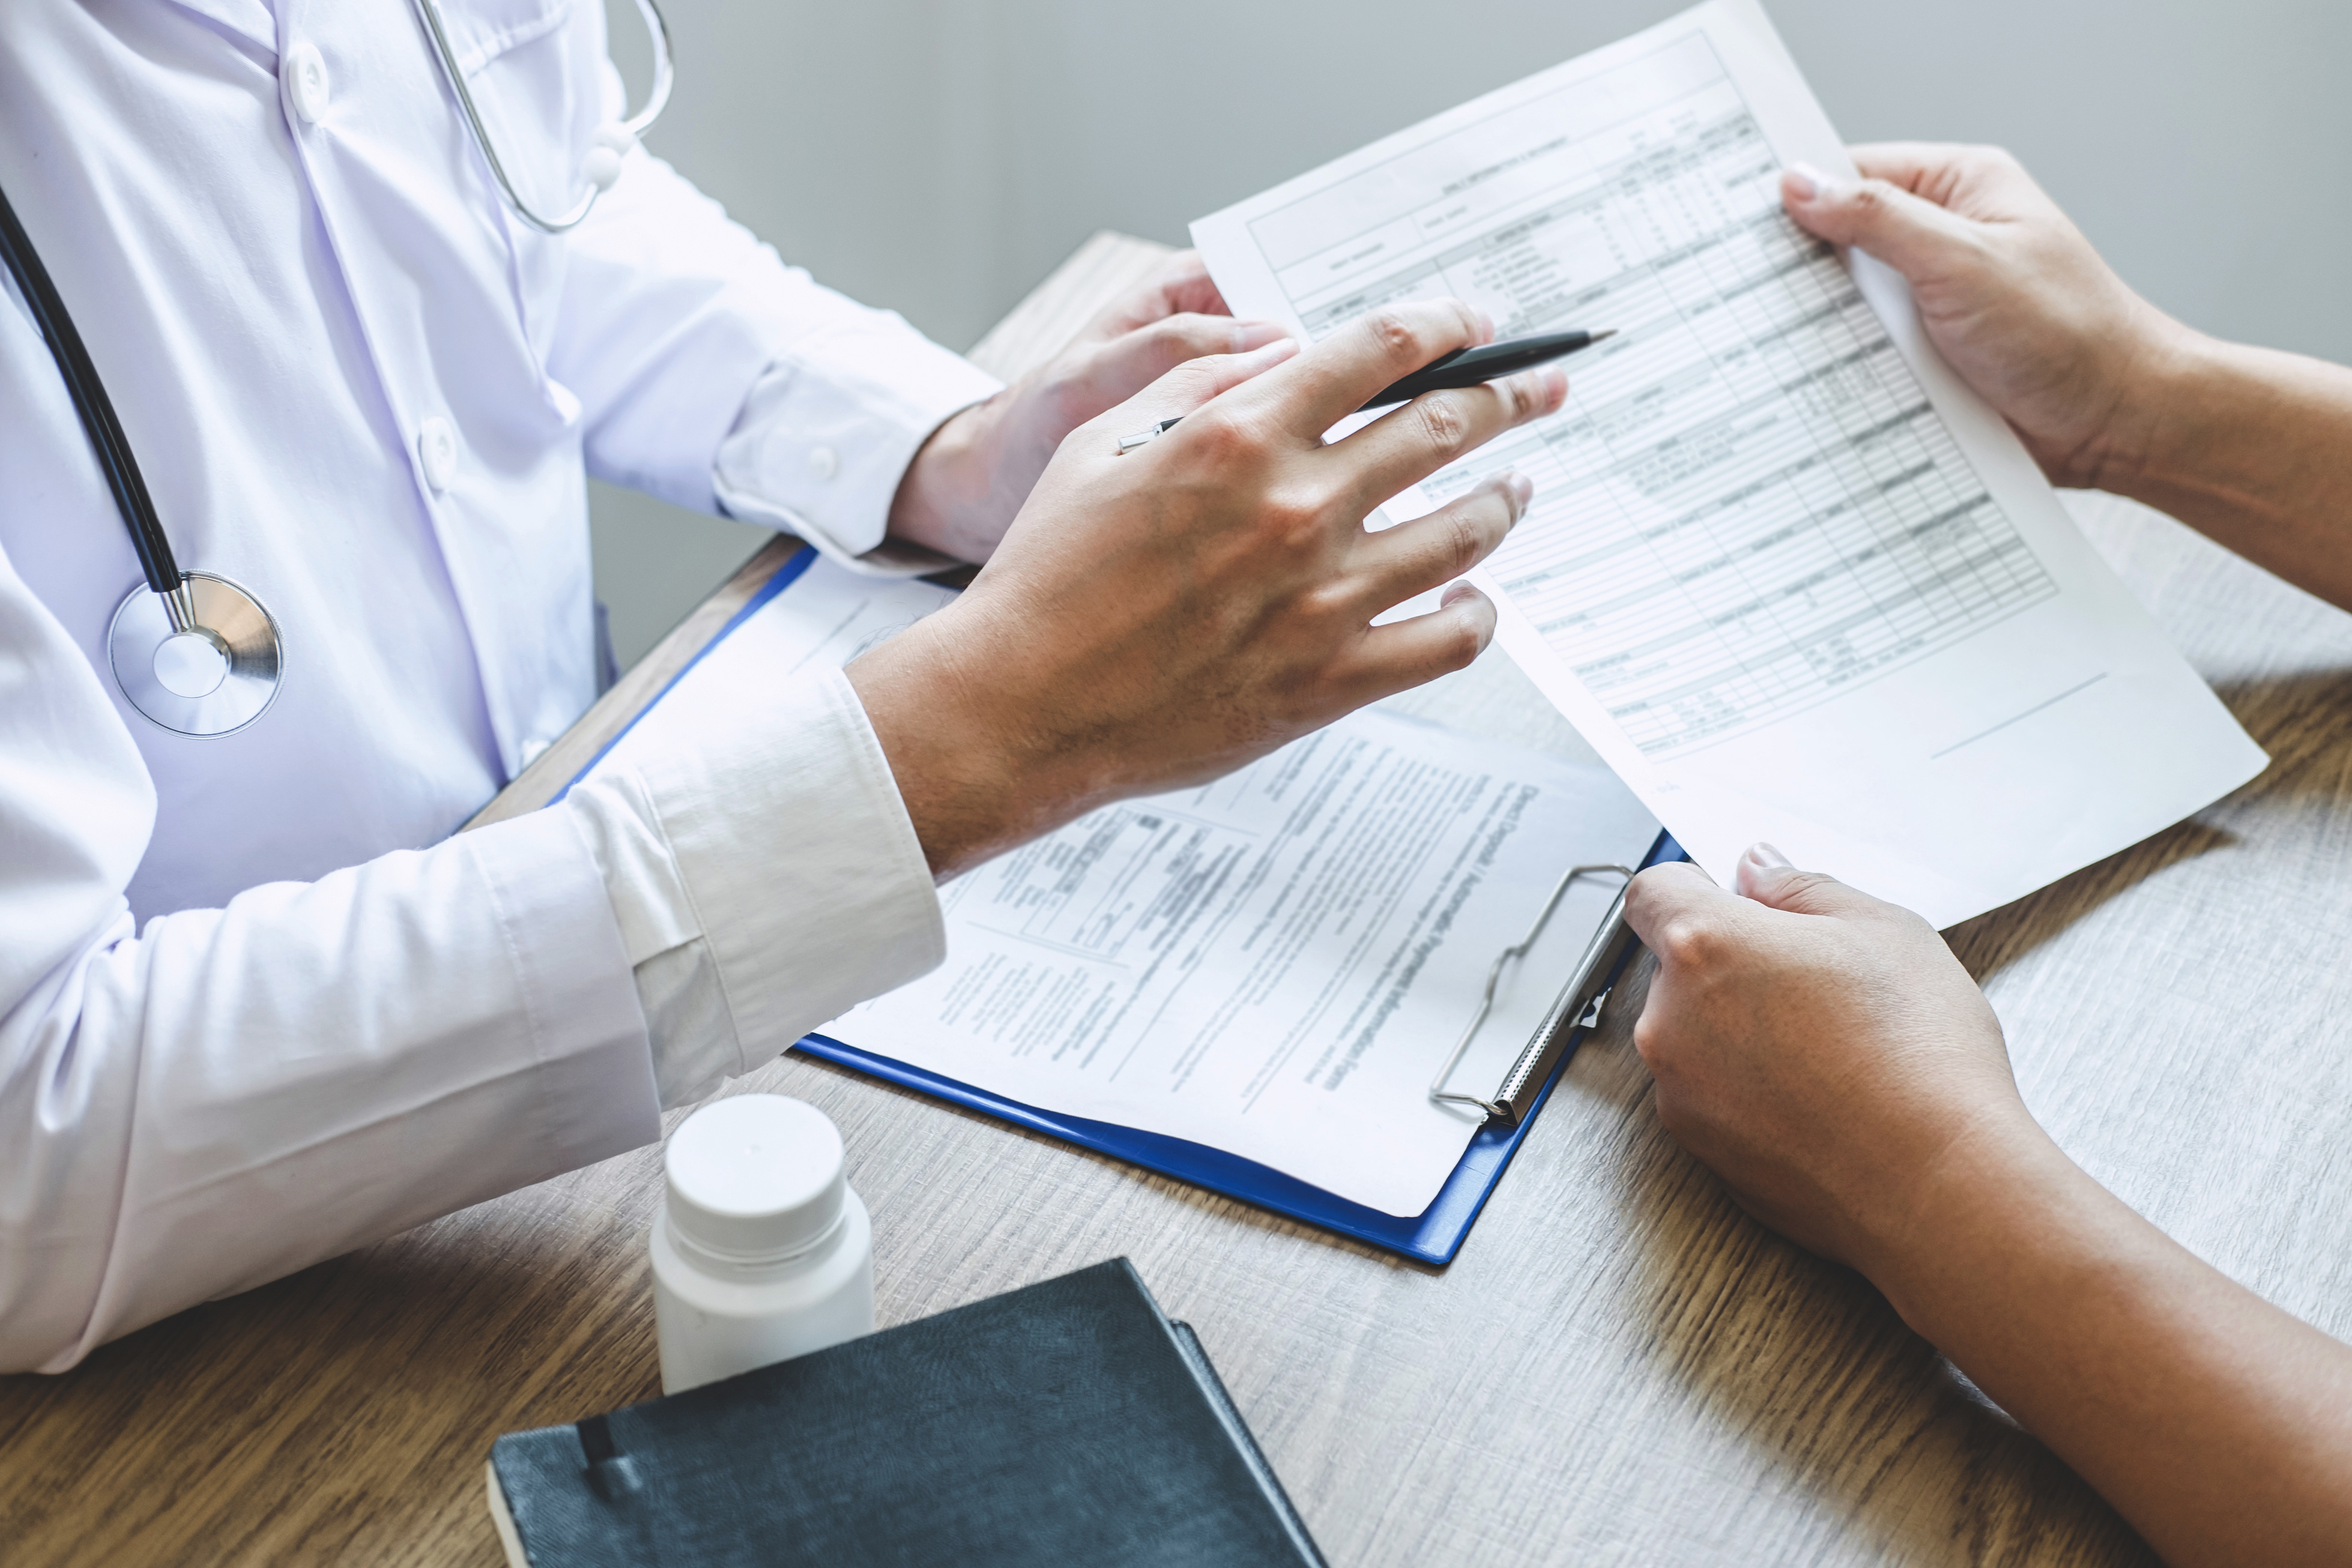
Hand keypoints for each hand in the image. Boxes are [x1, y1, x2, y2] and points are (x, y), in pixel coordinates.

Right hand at [848, 299, 1567, 876]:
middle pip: (1445, 427)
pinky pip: (1448, 641)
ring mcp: (1324, 599)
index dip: (1448, 324)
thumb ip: (1195, 389)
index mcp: (1243, 436)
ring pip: (1465, 531)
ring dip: (1504, 499)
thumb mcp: (1099, 445)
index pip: (1382, 350)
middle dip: (1509, 396)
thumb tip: (1277, 356)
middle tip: (1542, 388)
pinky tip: (1475, 600)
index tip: (1478, 321)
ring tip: (1518, 489)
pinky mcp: (1333, 681)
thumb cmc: (1047, 576)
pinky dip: (1476, 614)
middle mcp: (1297, 508)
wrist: (1021, 704)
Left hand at [1620, 843, 2027, 1276]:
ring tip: (1831, 1051)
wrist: (1940, 1184)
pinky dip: (1751, 1095)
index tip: (1738, 902)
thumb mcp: (1885, 930)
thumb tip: (1758, 871)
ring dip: (1741, 1033)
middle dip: (1732, 967)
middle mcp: (1669, 1020)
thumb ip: (1803, 888)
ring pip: (1695, 1039)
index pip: (1653, 892)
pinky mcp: (1700, 1153)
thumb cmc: (1921, 1056)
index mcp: (1704, 946)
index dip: (1696, 889)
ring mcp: (1678, 1094)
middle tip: (1816, 985)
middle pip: (1677, 969)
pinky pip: (1714, 1101)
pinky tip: (1822, 1103)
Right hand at [1783, 145, 2185, 489]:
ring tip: (1780, 344)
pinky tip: (1816, 382)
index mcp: (1961, 188)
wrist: (2120, 422)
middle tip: (1751, 292)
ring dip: (1824, 328)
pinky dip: (1843, 368)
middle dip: (1803, 269)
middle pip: (1843, 240)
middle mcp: (1945, 238)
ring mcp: (1934, 300)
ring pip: (1848, 303)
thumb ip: (1879, 220)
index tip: (1743, 226)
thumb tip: (1801, 184)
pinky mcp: (1929, 356)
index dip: (1800, 195)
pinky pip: (1865, 354)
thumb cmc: (2070, 333)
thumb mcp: (1965, 261)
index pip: (1856, 172)